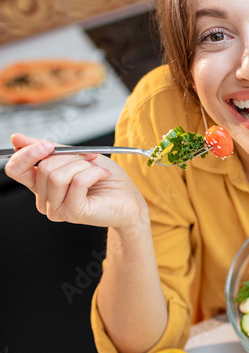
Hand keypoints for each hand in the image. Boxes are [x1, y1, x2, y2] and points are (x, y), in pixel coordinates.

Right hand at [5, 133, 148, 231]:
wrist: (128, 198)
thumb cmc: (106, 179)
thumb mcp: (75, 155)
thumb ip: (47, 148)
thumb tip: (17, 139)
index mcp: (41, 184)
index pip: (16, 170)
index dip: (27, 154)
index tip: (47, 144)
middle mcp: (45, 200)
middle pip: (43, 168)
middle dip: (70, 157)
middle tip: (89, 158)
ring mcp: (57, 209)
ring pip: (58, 175)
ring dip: (82, 165)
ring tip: (96, 170)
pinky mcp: (73, 213)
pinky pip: (77, 182)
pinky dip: (94, 173)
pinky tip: (103, 176)